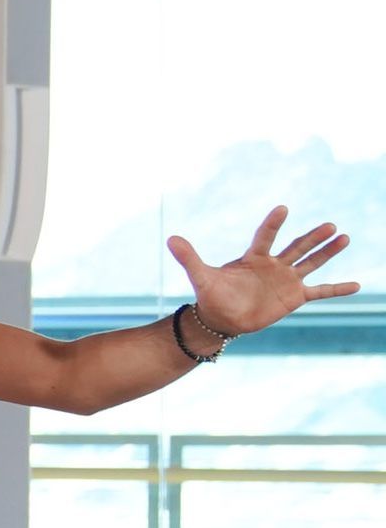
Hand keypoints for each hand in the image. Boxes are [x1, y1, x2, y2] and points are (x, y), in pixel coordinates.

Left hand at [172, 207, 357, 342]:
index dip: (272, 224)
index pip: (265, 236)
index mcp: (253, 257)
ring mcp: (286, 280)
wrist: (222, 319)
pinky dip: (337, 289)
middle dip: (312, 237)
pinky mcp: (294, 297)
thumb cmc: (212, 295)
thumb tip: (169, 238)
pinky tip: (357, 285)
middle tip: (331, 225)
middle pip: (296, 247)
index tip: (282, 209)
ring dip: (327, 252)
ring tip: (345, 237)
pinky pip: (320, 291)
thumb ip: (189, 257)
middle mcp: (274, 265)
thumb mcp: (201, 276)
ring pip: (311, 262)